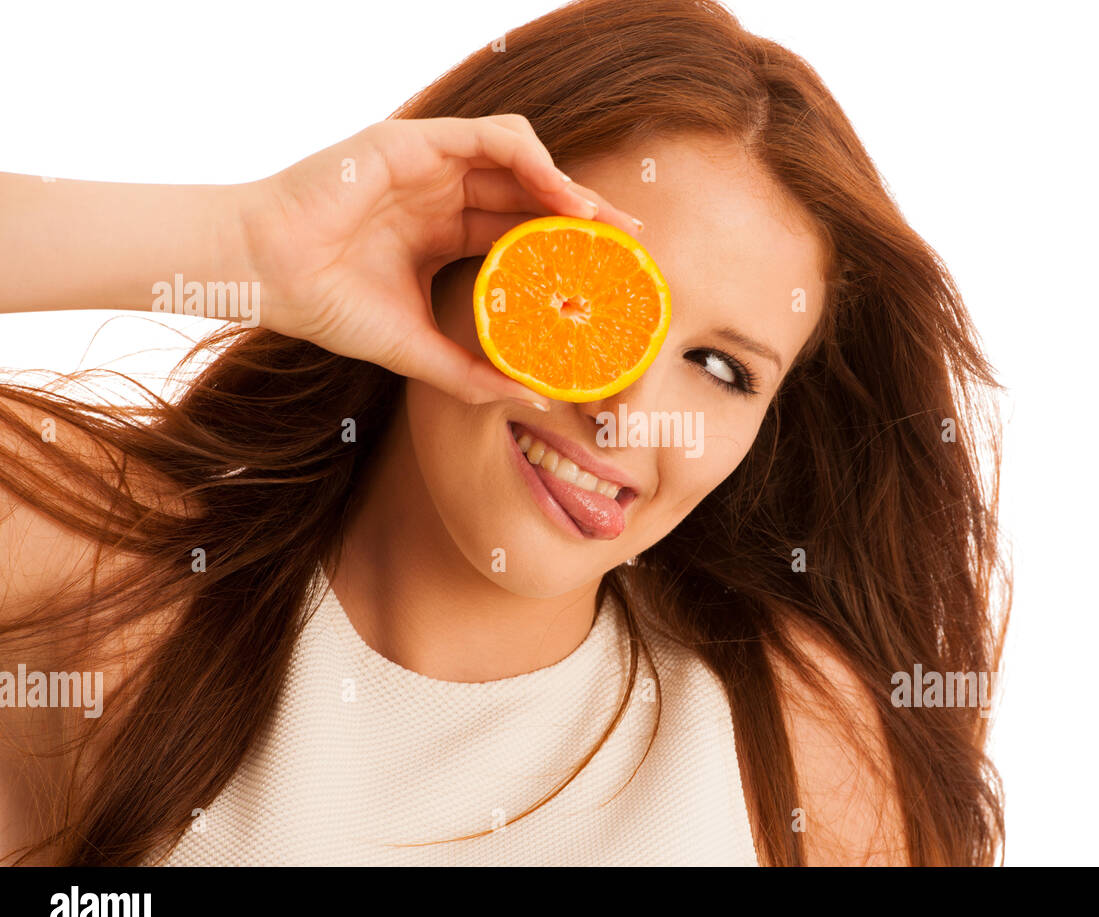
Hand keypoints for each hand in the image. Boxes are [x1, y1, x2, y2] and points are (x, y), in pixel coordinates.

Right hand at [236, 114, 642, 407]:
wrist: (266, 275)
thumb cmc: (328, 308)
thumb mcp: (417, 350)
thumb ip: (472, 373)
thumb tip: (533, 399)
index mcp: (445, 236)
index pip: (523, 234)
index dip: (569, 249)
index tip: (612, 275)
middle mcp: (444, 196)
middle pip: (532, 195)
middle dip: (585, 217)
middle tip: (633, 244)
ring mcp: (431, 166)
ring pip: (520, 160)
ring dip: (566, 185)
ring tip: (601, 222)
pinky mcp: (415, 141)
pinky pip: (491, 136)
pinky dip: (533, 159)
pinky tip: (561, 194)